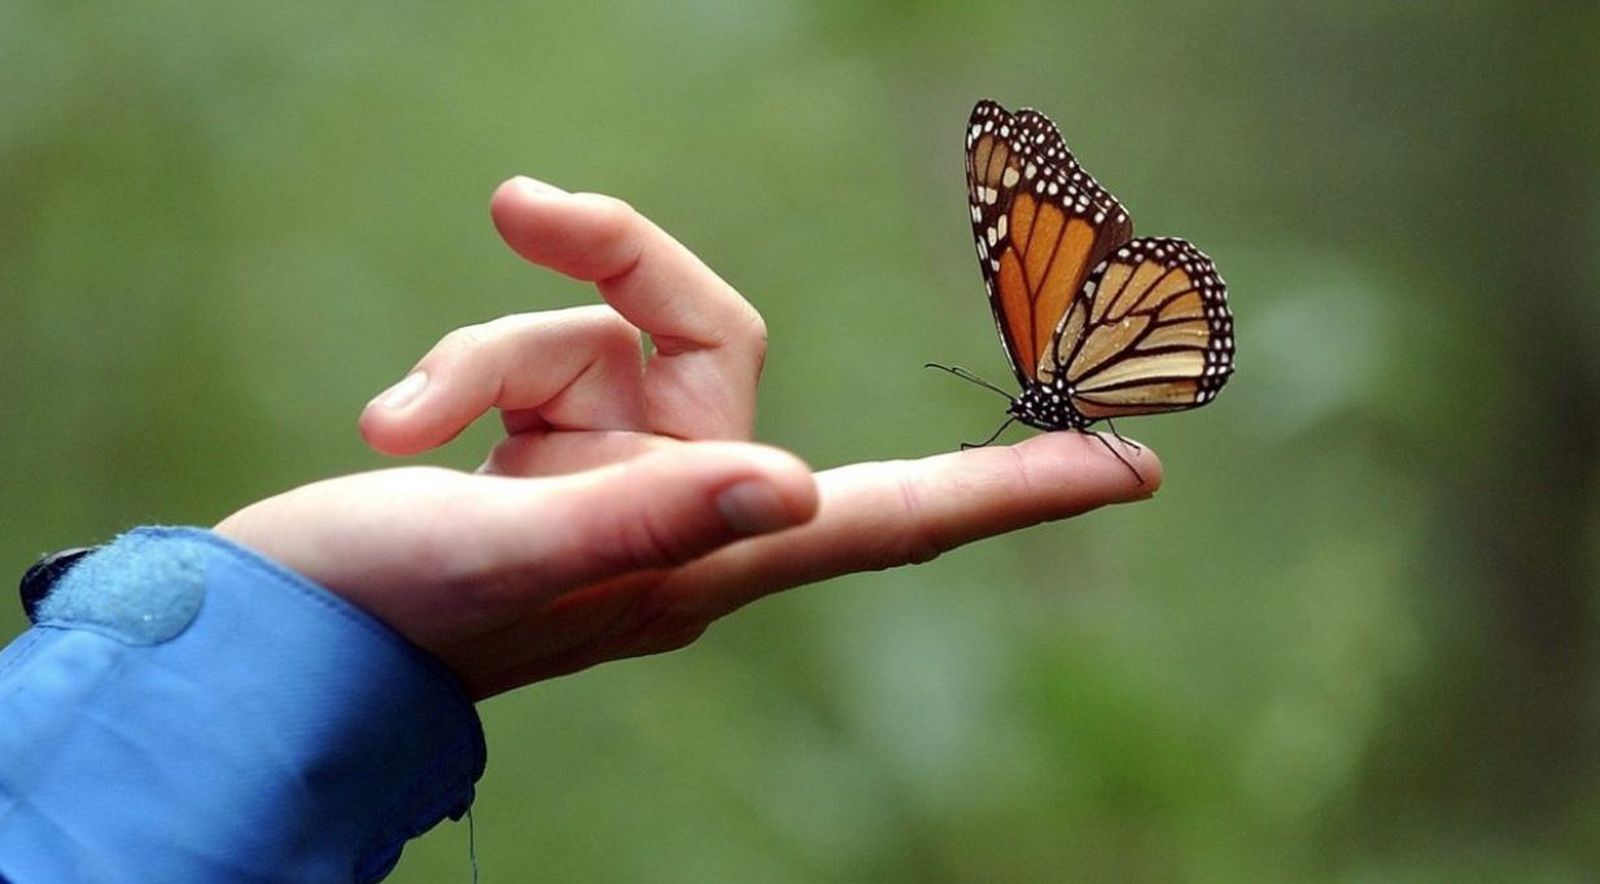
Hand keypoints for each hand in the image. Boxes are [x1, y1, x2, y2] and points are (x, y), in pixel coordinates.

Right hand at [214, 177, 1159, 699]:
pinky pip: (528, 352)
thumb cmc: (385, 614)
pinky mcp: (543, 443)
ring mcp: (612, 473)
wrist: (280, 628)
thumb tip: (798, 487)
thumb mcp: (505, 559)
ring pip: (596, 331)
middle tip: (522, 200)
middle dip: (616, 259)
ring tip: (395, 427)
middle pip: (712, 331)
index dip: (1015, 490)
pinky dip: (453, 370)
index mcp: (704, 555)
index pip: (895, 513)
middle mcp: (678, 506)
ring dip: (484, 352)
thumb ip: (648, 518)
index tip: (1133, 469)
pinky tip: (388, 428)